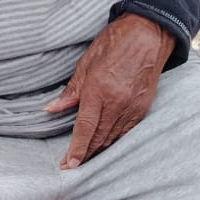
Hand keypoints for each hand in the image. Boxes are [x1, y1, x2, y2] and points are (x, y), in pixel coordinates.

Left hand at [45, 14, 174, 168]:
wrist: (148, 34)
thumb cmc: (114, 43)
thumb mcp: (86, 64)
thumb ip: (70, 91)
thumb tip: (51, 109)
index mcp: (98, 90)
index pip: (84, 129)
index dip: (75, 150)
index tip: (67, 165)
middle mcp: (116, 103)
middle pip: (98, 138)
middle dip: (84, 155)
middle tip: (72, 165)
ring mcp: (132, 107)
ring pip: (112, 138)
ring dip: (98, 150)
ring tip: (86, 158)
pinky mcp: (143, 108)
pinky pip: (126, 132)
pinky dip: (114, 140)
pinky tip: (105, 144)